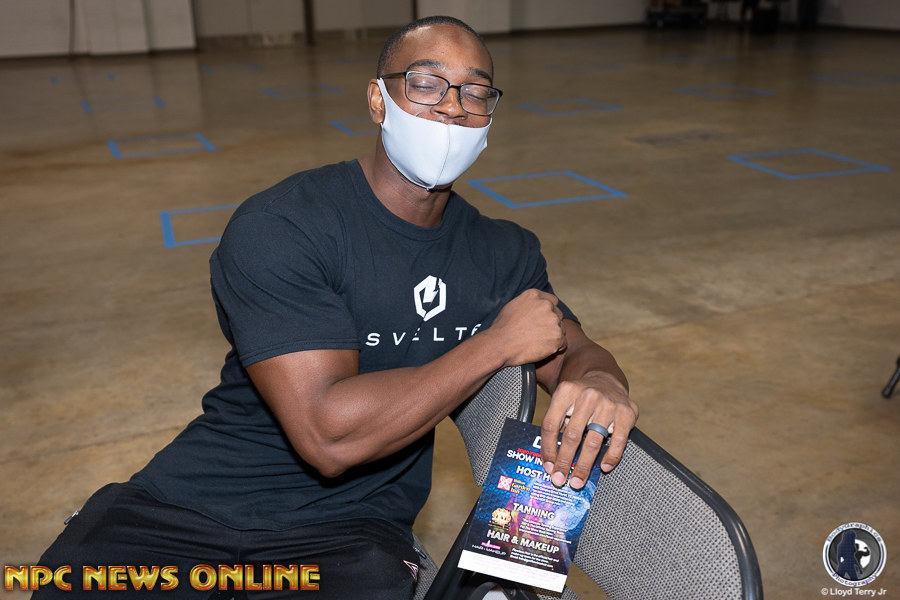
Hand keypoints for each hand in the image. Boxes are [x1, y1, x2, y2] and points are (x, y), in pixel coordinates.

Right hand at [488, 289, 566, 366]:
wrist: (500, 345)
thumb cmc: (502, 328)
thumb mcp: (512, 306)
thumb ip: (528, 304)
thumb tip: (535, 307)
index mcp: (535, 295)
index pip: (552, 301)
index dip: (549, 312)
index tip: (543, 320)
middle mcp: (546, 305)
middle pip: (558, 315)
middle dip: (551, 324)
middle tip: (539, 334)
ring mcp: (553, 320)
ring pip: (561, 329)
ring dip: (553, 336)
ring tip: (538, 343)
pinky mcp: (557, 337)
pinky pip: (563, 343)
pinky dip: (556, 348)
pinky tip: (544, 350)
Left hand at [540, 371, 637, 487]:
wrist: (605, 380)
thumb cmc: (580, 397)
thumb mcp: (564, 400)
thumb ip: (557, 422)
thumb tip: (550, 459)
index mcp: (566, 391)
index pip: (551, 425)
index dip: (547, 449)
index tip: (547, 466)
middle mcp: (587, 396)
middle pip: (571, 436)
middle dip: (564, 462)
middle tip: (559, 480)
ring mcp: (608, 404)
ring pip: (593, 442)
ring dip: (584, 466)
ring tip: (577, 481)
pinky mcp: (626, 413)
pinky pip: (618, 441)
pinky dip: (611, 457)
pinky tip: (604, 467)